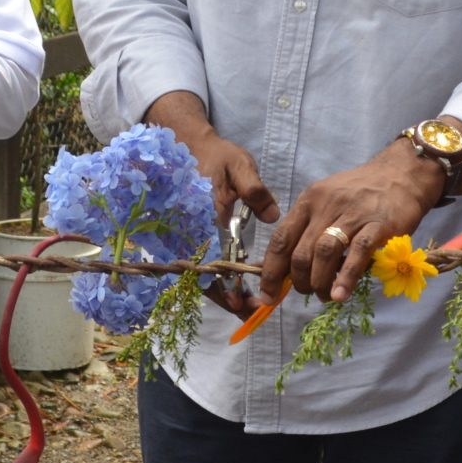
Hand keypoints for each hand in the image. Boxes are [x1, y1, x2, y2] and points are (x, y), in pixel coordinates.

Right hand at [143, 96, 277, 317]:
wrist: (190, 148)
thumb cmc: (217, 157)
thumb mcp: (239, 165)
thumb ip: (254, 189)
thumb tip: (272, 216)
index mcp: (206, 217)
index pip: (214, 260)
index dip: (227, 287)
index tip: (243, 303)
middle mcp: (195, 232)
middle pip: (206, 276)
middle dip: (227, 299)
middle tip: (251, 314)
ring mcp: (191, 236)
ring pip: (203, 275)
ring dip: (224, 295)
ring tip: (247, 309)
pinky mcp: (195, 237)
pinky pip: (203, 266)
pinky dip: (220, 282)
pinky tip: (238, 292)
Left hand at [260, 147, 441, 303]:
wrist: (401, 174)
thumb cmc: (360, 193)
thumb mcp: (327, 201)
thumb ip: (308, 229)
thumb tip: (287, 269)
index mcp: (308, 201)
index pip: (280, 239)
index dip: (270, 272)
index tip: (267, 295)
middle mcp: (326, 206)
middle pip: (301, 252)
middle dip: (298, 281)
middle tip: (307, 292)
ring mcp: (353, 214)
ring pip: (324, 253)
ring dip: (320, 282)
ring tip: (325, 295)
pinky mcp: (378, 225)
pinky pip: (357, 254)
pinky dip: (346, 277)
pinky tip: (341, 294)